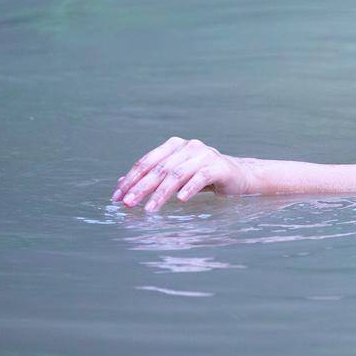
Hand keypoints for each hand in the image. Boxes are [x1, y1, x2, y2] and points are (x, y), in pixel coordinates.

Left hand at [112, 136, 254, 210]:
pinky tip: (181, 200)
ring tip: (149, 210)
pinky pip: (201, 177)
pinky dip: (189, 188)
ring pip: (177, 174)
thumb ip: (152, 176)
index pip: (147, 161)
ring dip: (161, 193)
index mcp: (175, 145)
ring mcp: (205, 154)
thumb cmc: (202, 176)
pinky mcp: (219, 166)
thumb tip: (120, 184)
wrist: (238, 176)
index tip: (118, 196)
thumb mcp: (175, 175)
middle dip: (141, 187)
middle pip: (160, 168)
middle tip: (128, 204)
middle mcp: (189, 146)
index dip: (131, 178)